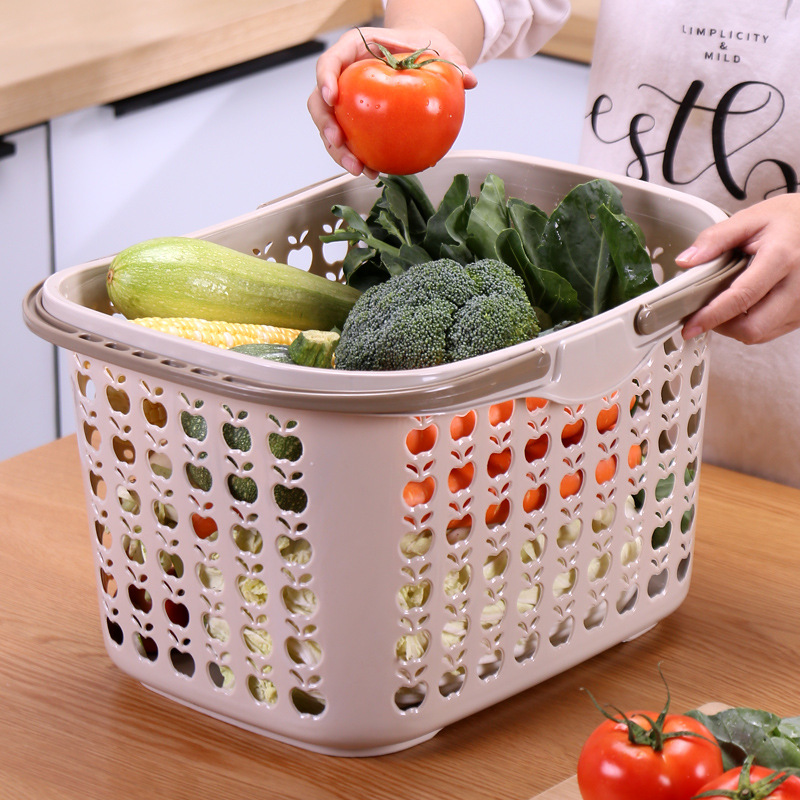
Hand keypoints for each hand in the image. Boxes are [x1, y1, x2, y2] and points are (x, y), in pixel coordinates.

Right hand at [307, 26, 476, 177]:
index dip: (325, 78)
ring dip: (338, 152)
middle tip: (338, 142)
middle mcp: (345, 76)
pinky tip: (373, 172)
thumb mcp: (439, 48)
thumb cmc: (423, 47)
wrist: (421, 55)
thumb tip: (469, 79)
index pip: (330, 61)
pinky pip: (350, 141)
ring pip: (330, 128)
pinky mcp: (356, 122)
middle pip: (321, 102)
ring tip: (358, 168)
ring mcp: (348, 102)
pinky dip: (357, 158)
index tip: (333, 97)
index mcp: (356, 50)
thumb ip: (451, 61)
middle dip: (325, 125)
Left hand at [677, 194, 799, 342]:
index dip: (712, 316)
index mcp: (782, 258)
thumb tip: (686, 261)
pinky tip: (744, 308)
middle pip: (753, 327)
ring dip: (734, 328)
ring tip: (724, 306)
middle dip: (722, 326)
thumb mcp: (749, 218)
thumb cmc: (788, 219)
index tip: (691, 325)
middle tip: (704, 315)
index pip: (741, 298)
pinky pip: (771, 331)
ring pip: (761, 334)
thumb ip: (715, 239)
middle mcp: (798, 284)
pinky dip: (751, 325)